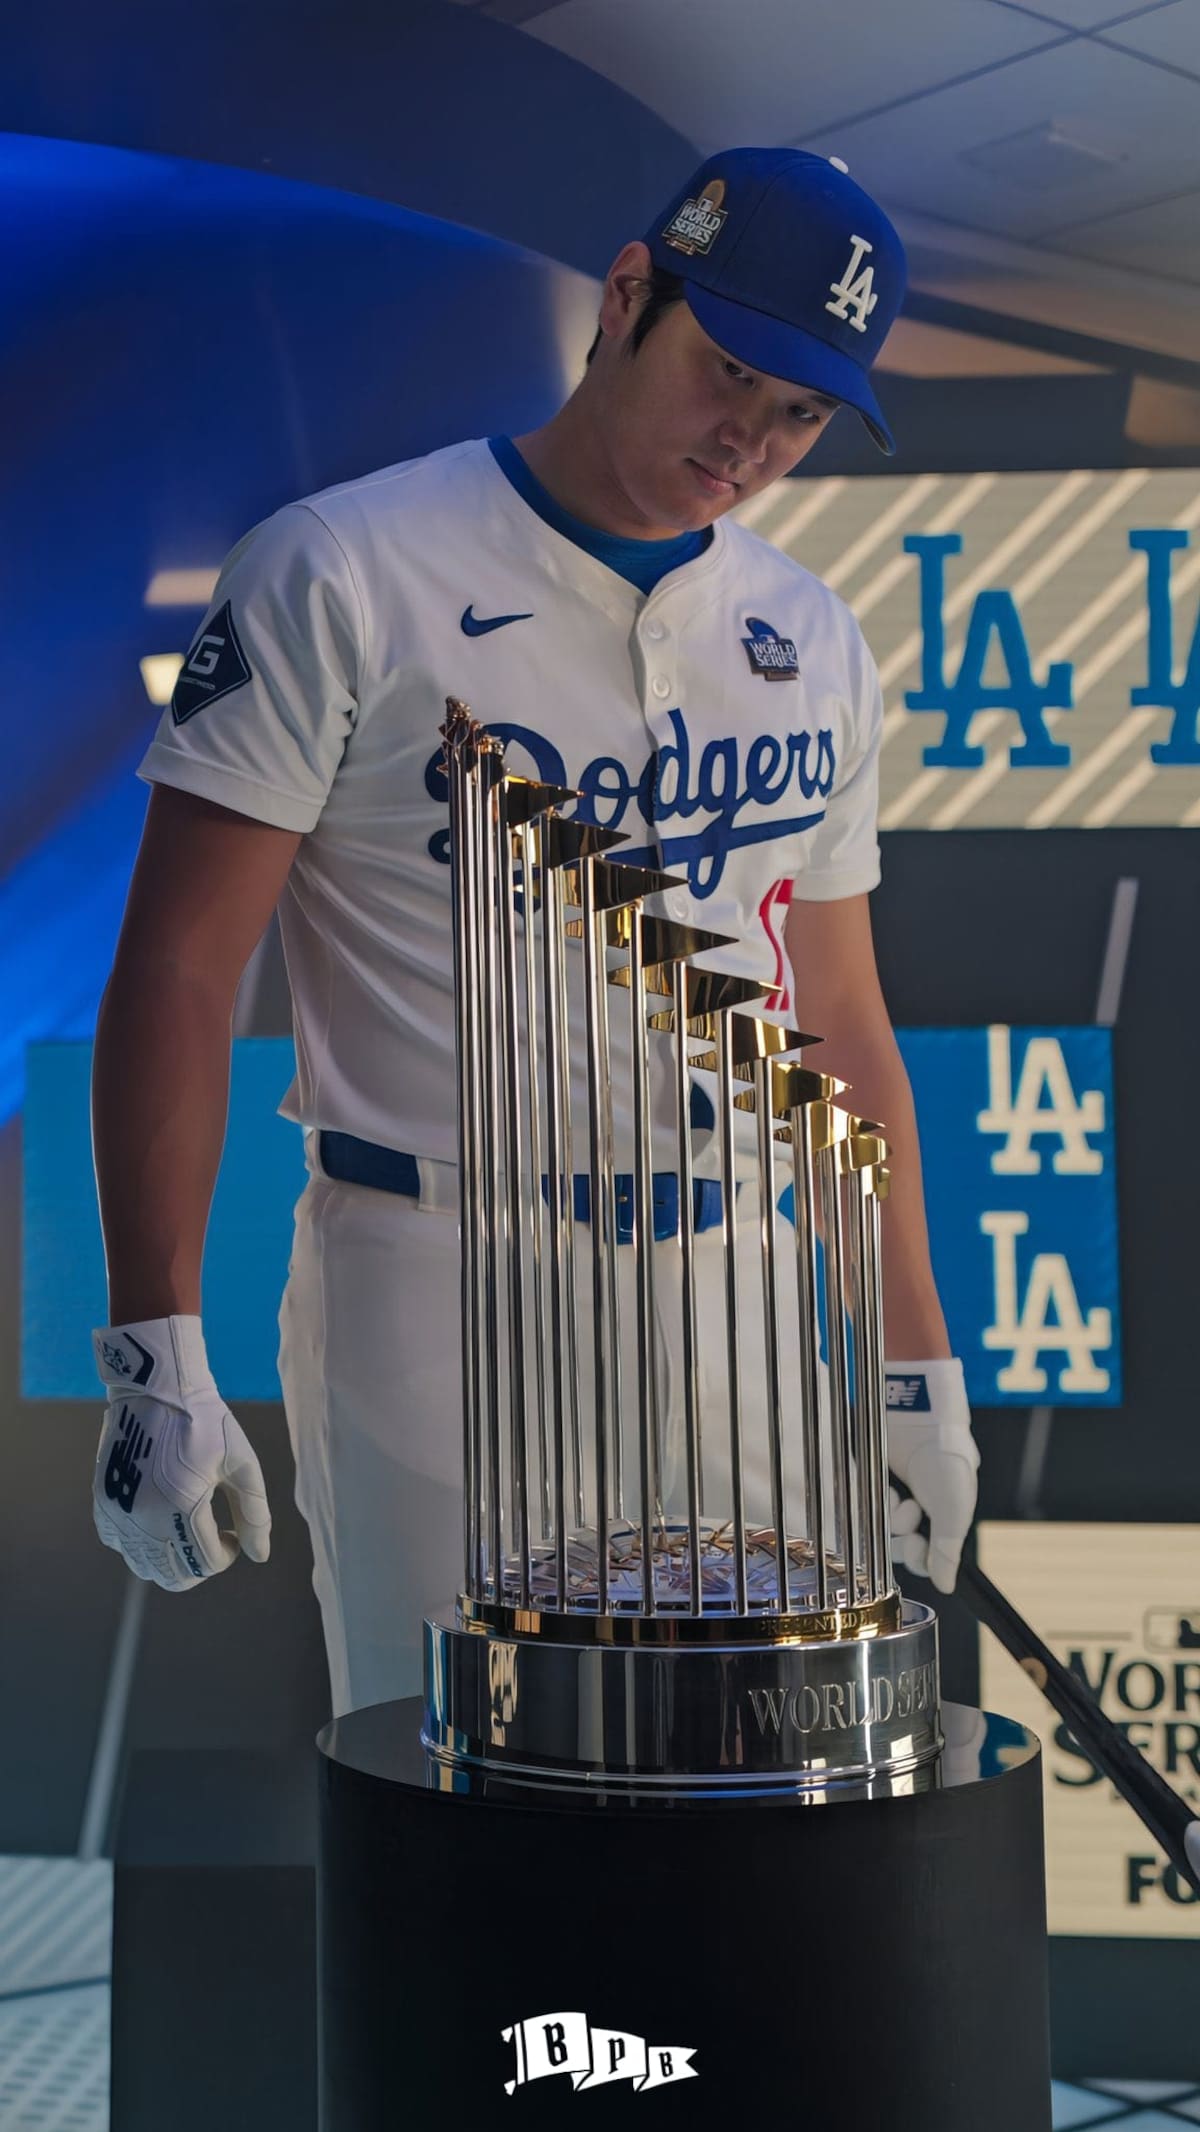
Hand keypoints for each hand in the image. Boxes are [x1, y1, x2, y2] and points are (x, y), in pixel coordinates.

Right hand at [93, 1316, 270, 1590]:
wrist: (155, 1388)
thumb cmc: (206, 1421)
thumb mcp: (241, 1463)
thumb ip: (254, 1513)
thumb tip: (259, 1555)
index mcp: (181, 1506)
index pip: (207, 1562)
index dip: (228, 1553)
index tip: (233, 1530)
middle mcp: (144, 1518)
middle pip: (175, 1576)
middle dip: (200, 1564)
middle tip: (213, 1535)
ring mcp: (118, 1513)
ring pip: (146, 1567)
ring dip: (172, 1558)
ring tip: (189, 1525)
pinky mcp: (102, 1504)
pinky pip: (122, 1546)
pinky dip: (143, 1545)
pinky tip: (161, 1516)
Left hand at [885, 1357, 978, 1594]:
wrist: (920, 1418)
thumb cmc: (946, 1461)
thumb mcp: (955, 1512)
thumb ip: (948, 1552)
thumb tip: (947, 1586)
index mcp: (938, 1517)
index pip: (920, 1558)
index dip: (918, 1558)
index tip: (921, 1546)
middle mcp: (912, 1508)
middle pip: (895, 1547)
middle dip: (902, 1535)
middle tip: (912, 1513)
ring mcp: (888, 1494)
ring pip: (878, 1528)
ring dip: (891, 1514)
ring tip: (901, 1493)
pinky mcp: (866, 1481)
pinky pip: (860, 1507)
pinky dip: (874, 1499)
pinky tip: (886, 1484)